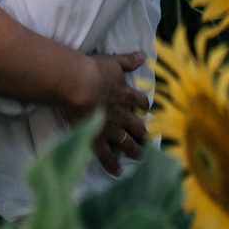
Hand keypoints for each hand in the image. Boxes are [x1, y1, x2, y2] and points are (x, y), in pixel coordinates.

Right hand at [67, 51, 147, 176]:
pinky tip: (117, 172)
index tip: (146, 111)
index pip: (141, 102)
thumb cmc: (93, 70)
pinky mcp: (98, 139)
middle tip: (148, 140)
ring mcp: (111, 129)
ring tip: (140, 156)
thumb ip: (128, 60)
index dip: (144, 107)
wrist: (80, 85)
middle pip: (138, 126)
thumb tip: (142, 56)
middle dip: (144, 134)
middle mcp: (122, 114)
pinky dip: (112, 165)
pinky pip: (106, 156)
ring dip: (135, 150)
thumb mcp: (114, 62)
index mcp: (126, 95)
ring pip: (128, 143)